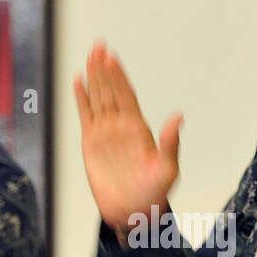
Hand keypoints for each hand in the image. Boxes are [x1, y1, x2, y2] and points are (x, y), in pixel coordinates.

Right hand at [73, 43, 181, 230]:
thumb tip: (178, 117)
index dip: (119, 75)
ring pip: (97, 97)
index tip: (112, 56)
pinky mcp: (91, 142)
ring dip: (94, 77)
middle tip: (99, 46)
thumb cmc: (152, 193)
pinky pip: (85, 115)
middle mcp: (121, 125)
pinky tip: (78, 81)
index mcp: (138, 128)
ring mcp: (105, 132)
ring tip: (90, 56)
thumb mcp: (167, 169)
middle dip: (104, 68)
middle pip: (110, 90)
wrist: (132, 211)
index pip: (126, 94)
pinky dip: (81, 98)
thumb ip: (170, 143)